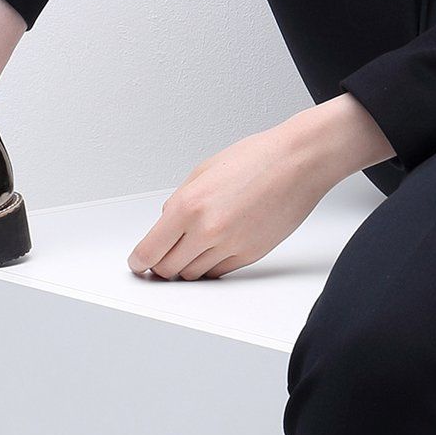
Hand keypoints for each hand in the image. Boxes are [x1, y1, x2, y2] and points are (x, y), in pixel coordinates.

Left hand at [127, 96, 393, 280]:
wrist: (297, 162)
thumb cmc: (256, 159)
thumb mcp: (203, 172)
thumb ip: (179, 202)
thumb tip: (166, 225)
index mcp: (188, 206)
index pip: (150, 251)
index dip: (139, 262)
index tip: (137, 264)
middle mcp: (206, 230)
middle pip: (168, 270)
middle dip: (160, 268)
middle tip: (158, 262)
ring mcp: (229, 246)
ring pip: (193, 275)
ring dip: (185, 268)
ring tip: (187, 253)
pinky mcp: (250, 255)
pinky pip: (219, 272)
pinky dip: (209, 266)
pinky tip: (210, 251)